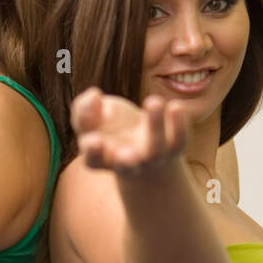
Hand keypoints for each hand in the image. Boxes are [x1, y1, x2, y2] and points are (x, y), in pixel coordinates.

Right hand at [71, 88, 189, 175]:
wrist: (143, 144)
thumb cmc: (109, 129)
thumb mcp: (91, 119)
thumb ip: (83, 108)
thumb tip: (94, 96)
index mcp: (102, 159)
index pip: (94, 160)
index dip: (93, 153)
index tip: (94, 140)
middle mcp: (127, 163)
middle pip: (127, 166)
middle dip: (126, 162)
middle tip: (128, 154)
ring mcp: (152, 157)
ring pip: (155, 148)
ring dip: (155, 126)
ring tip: (153, 101)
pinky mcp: (173, 148)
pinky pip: (178, 140)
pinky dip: (180, 125)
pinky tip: (176, 106)